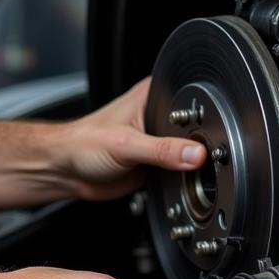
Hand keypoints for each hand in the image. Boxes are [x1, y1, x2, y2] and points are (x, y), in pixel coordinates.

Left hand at [60, 76, 204, 199]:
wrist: (66, 172)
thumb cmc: (81, 144)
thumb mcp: (124, 144)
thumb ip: (161, 150)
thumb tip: (194, 154)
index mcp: (149, 97)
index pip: (188, 103)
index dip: (202, 118)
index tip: (213, 136)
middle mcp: (155, 116)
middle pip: (191, 131)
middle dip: (197, 146)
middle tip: (202, 159)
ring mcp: (156, 141)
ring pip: (187, 153)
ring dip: (189, 165)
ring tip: (187, 171)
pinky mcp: (155, 164)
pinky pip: (177, 172)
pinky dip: (179, 178)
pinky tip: (176, 181)